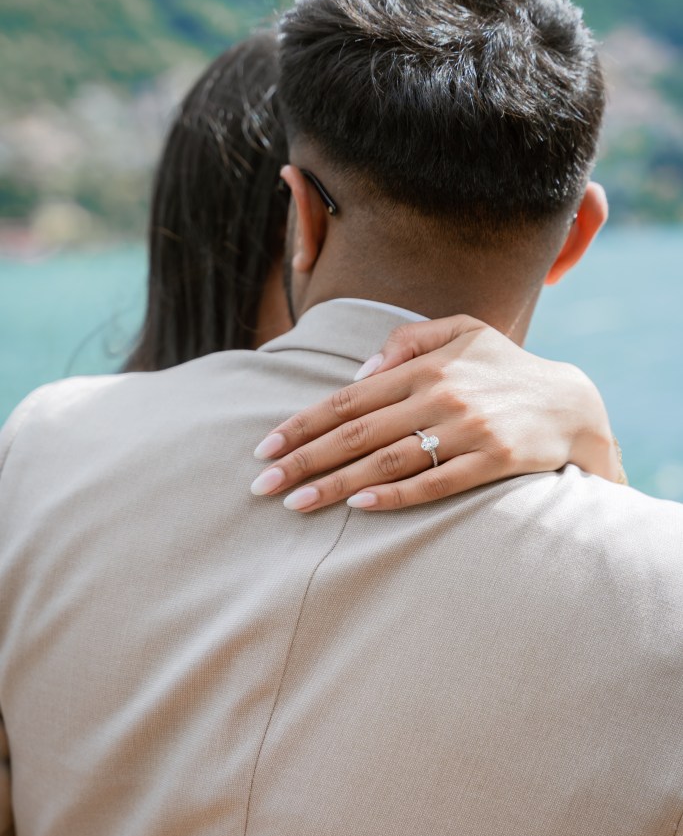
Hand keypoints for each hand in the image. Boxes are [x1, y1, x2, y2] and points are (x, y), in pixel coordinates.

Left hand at [250, 315, 621, 510]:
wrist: (570, 402)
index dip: (302, 424)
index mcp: (424, 367)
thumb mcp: (461, 330)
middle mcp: (439, 396)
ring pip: (388, 461)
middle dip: (304, 460)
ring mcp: (466, 430)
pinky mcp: (491, 461)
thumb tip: (360, 369)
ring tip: (296, 504)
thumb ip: (408, 339)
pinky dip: (396, 495)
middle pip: (356, 434)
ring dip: (336, 485)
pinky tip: (360, 505)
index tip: (265, 447)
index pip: (348, 400)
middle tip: (262, 486)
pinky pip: (436, 483)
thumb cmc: (503, 366)